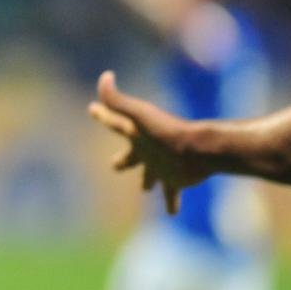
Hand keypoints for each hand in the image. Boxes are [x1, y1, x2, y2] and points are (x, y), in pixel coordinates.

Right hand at [88, 71, 209, 213]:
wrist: (197, 150)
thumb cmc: (165, 132)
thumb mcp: (137, 114)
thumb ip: (116, 100)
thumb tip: (105, 76)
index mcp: (135, 134)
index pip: (114, 122)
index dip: (102, 115)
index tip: (93, 108)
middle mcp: (147, 150)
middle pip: (131, 155)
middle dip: (124, 160)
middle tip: (115, 165)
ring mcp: (160, 166)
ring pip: (151, 176)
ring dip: (148, 181)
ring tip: (146, 189)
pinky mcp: (174, 181)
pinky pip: (171, 194)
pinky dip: (171, 203)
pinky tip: (173, 213)